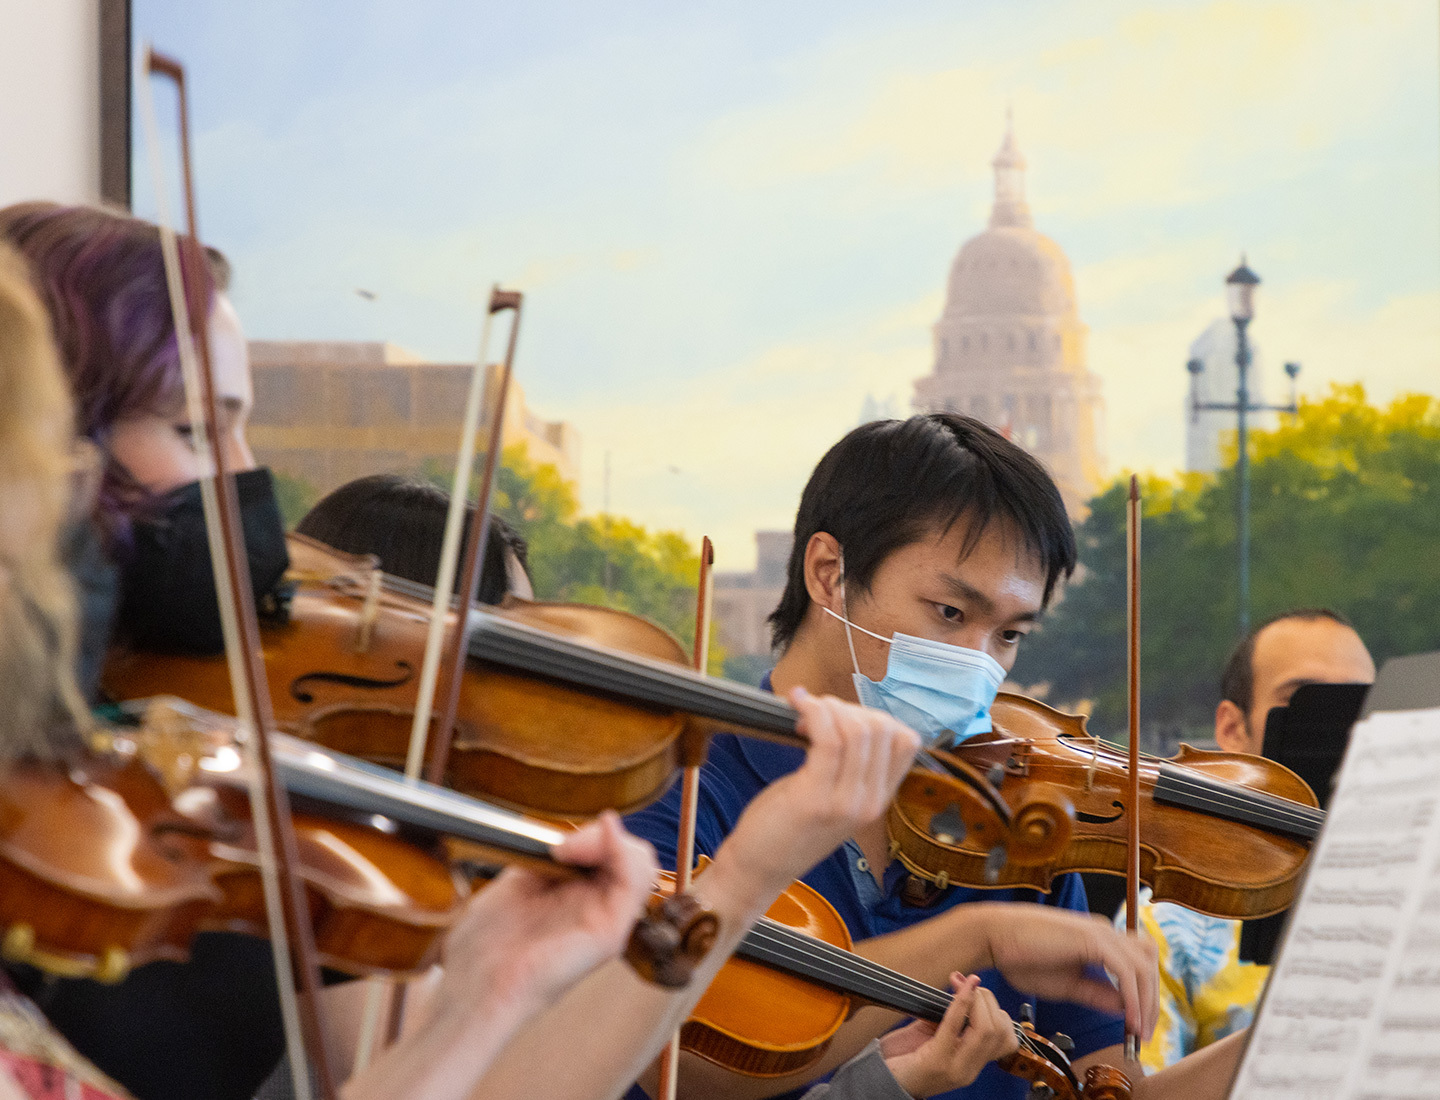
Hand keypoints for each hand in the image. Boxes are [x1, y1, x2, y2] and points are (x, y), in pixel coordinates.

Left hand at [435, 811, 657, 1018]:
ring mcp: (607, 923)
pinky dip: (622, 853)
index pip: (610, 851)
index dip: (589, 835)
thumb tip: (566, 834)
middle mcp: (598, 910)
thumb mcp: (517, 884)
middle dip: (599, 835)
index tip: (553, 842)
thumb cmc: (484, 947)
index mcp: (579, 897)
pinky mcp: (610, 935)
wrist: (475, 985)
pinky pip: (635, 883)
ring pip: (641, 865)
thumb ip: (546, 858)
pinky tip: (593, 845)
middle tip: (562, 847)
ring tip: (570, 850)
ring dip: (610, 843)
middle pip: (630, 855)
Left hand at [713, 687, 919, 898]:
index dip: (875, 716)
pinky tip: (798, 705)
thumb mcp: (834, 798)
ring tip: (805, 711)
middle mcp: (870, 802)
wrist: (760, 868)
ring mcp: (847, 803)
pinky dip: (814, 712)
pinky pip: (827, 739)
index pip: (907, 741)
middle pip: (883, 729)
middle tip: (818, 715)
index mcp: (879, 799)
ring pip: (858, 731)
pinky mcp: (815, 798)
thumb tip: (846, 716)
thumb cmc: (789, 826)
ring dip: (830, 707)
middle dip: (850, 708)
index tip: (843, 718)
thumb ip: (850, 767)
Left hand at [880, 974, 1018, 1097]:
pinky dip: (960, 1002)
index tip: (977, 987)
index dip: (996, 1008)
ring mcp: (955, 1069)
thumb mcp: (934, 1037)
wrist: (882, 1081)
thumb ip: (951, 1019)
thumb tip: (962, 989)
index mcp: (972, 1064)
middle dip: (987, 1000)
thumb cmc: (905, 1058)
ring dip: (977, 1000)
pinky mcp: (936, 1061)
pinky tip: (959, 986)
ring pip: (985, 1030)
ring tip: (962, 986)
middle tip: (970, 985)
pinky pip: (954, 1026)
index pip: (1005, 1039)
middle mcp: (969, 1070)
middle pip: (998, 1032)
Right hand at [976, 904, 1158, 1040]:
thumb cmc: (1022, 957)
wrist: (994, 936)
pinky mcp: (1092, 939)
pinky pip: (1126, 972)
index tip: (1138, 1027)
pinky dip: (1133, 999)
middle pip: (1149, 964)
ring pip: (1144, 967)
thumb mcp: (1067, 984)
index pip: (1138, 963)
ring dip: (1147, 1001)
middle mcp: (1105, 931)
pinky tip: (1129, 1021)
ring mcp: (1100, 932)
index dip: (1144, 995)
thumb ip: (1097, 993)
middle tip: (1144, 1033)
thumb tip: (1125, 1008)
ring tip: (1139, 1030)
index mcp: (1099, 939)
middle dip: (1152, 1001)